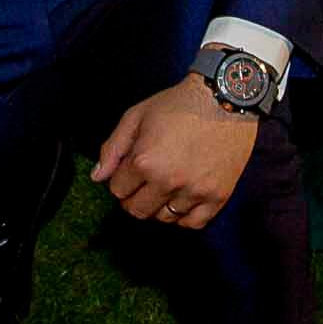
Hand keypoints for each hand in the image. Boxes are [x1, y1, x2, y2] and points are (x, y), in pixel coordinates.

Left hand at [90, 74, 258, 229]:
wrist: (225, 100)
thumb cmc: (178, 105)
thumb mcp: (137, 116)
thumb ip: (113, 148)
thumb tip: (97, 177)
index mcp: (145, 161)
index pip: (117, 190)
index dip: (121, 178)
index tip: (130, 169)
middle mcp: (168, 181)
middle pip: (137, 210)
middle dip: (134, 197)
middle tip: (144, 182)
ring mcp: (194, 192)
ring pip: (164, 218)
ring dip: (159, 206)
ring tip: (165, 186)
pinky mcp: (218, 197)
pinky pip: (193, 223)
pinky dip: (184, 216)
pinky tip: (182, 199)